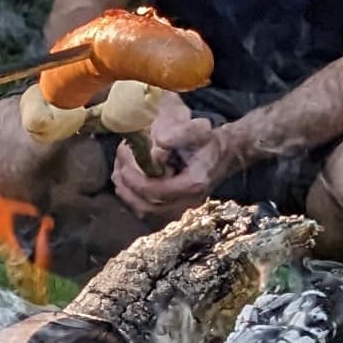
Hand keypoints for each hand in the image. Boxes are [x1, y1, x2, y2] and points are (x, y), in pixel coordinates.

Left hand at [111, 102, 241, 220]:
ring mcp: (180, 209)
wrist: (224, 155)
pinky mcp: (173, 209)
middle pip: (146, 206)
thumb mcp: (199, 131)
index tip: (125, 160)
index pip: (156, 192)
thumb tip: (158, 145)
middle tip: (118, 165)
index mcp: (192, 185)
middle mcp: (186, 203)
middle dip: (127, 186)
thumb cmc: (209, 143)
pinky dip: (133, 196)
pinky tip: (126, 181)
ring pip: (144, 210)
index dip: (136, 179)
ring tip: (119, 171)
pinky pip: (146, 209)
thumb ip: (181, 134)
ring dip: (127, 192)